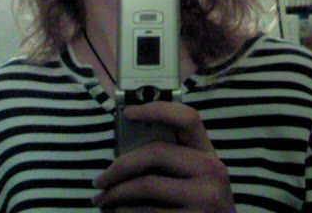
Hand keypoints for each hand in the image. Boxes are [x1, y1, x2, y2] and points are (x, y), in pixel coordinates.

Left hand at [92, 101, 234, 211]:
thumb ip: (170, 158)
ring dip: (115, 194)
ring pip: (145, 186)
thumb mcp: (194, 177)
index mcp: (209, 154)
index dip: (156, 109)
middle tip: (99, 180)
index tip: (128, 112)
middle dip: (119, 166)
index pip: (187, 117)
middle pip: (156, 153)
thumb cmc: (197, 205)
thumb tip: (124, 146)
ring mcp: (204, 198)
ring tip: (102, 200)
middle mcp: (212, 172)